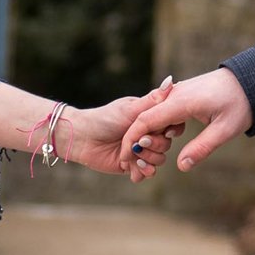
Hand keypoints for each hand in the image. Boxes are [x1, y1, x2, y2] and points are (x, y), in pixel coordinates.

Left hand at [58, 82, 183, 183]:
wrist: (82, 137)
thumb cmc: (105, 118)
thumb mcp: (131, 109)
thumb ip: (153, 100)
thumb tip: (171, 81)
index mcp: (149, 120)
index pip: (171, 127)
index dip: (170, 131)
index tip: (163, 132)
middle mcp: (147, 135)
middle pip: (166, 145)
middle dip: (153, 146)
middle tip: (138, 143)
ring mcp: (140, 152)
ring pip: (158, 160)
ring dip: (147, 160)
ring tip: (132, 156)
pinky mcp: (132, 166)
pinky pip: (145, 173)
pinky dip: (141, 172)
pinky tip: (132, 166)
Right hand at [115, 67, 250, 172]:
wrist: (251, 80)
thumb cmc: (241, 103)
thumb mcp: (225, 130)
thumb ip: (202, 148)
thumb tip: (181, 167)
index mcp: (181, 102)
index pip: (146, 120)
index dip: (133, 139)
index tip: (125, 157)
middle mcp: (174, 95)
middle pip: (144, 118)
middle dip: (134, 140)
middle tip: (131, 163)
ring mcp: (177, 93)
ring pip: (152, 115)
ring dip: (145, 135)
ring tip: (143, 157)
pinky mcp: (182, 95)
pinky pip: (162, 111)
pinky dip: (156, 127)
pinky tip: (159, 142)